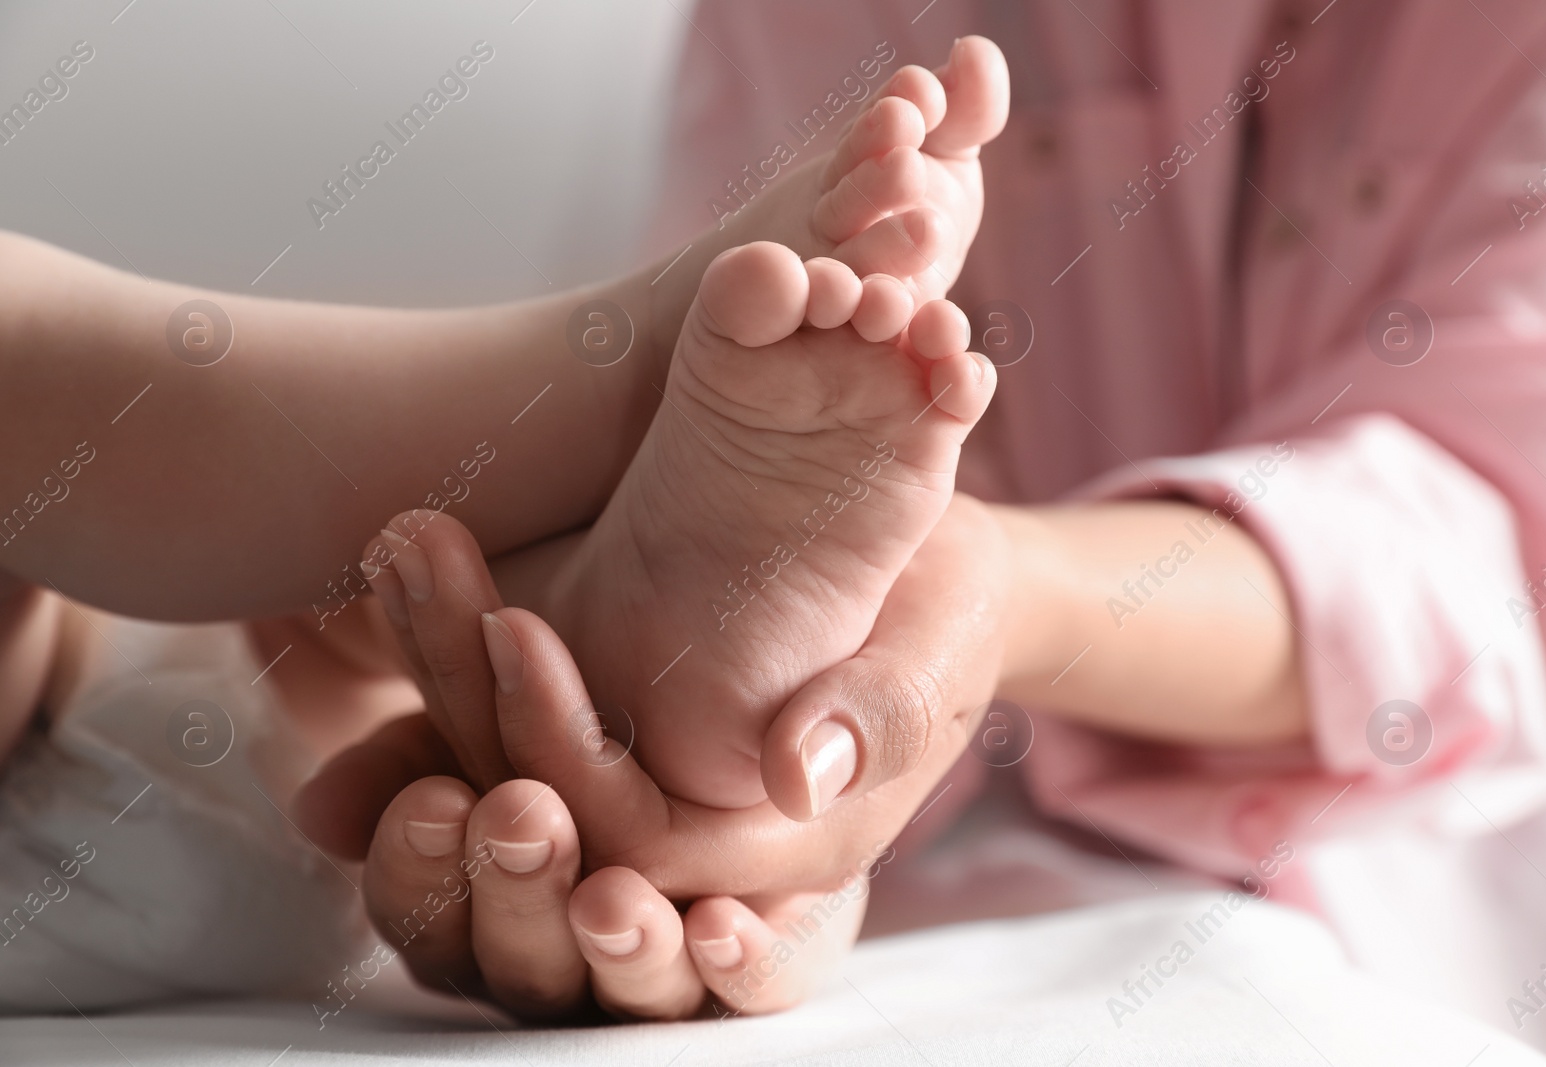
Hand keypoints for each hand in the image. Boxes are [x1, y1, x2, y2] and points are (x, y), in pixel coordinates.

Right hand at [301, 714, 863, 1019]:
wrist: (757, 638)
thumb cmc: (605, 673)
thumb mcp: (502, 688)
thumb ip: (424, 729)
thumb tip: (321, 813)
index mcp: (480, 894)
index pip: (426, 908)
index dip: (417, 870)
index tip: (432, 799)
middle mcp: (566, 950)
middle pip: (518, 959)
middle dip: (516, 891)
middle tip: (523, 815)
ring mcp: (668, 962)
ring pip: (631, 981)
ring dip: (618, 939)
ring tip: (612, 896)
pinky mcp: (771, 954)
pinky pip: (757, 985)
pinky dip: (738, 964)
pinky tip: (723, 929)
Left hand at [353, 494, 1009, 897]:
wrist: (923, 585)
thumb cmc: (940, 618)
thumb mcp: (932, 656)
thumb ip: (881, 718)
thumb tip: (800, 773)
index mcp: (774, 855)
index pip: (636, 842)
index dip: (564, 752)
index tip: (516, 627)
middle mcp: (681, 856)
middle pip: (537, 833)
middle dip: (462, 697)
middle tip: (415, 574)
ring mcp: (626, 806)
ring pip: (494, 790)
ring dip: (432, 671)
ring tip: (403, 554)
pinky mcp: (591, 755)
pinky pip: (486, 748)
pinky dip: (434, 666)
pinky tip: (399, 577)